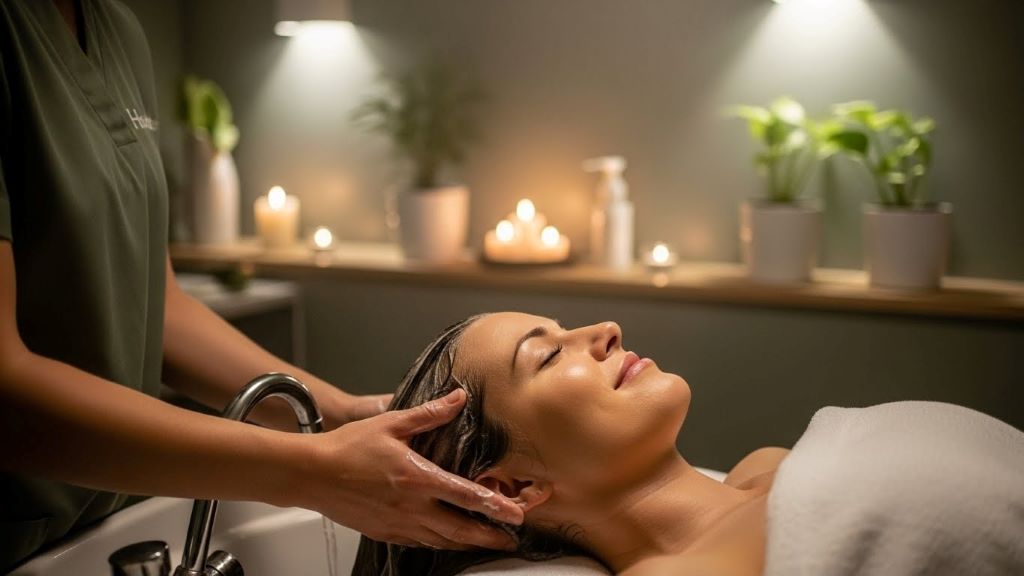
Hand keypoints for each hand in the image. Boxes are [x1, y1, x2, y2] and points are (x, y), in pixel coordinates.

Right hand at [300, 389, 523, 549]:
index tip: (515, 514)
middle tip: (509, 538)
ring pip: (441, 541)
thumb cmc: (347, 447)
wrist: (310, 474)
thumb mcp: (391, 423)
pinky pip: (420, 543)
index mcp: (416, 478)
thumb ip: (429, 414)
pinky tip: (447, 541)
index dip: (494, 506)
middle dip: (488, 536)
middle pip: (459, 529)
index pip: (465, 496)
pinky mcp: (385, 533)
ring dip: (466, 544)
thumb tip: (459, 397)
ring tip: (486, 543)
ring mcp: (398, 524)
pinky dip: (439, 544)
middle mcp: (411, 507)